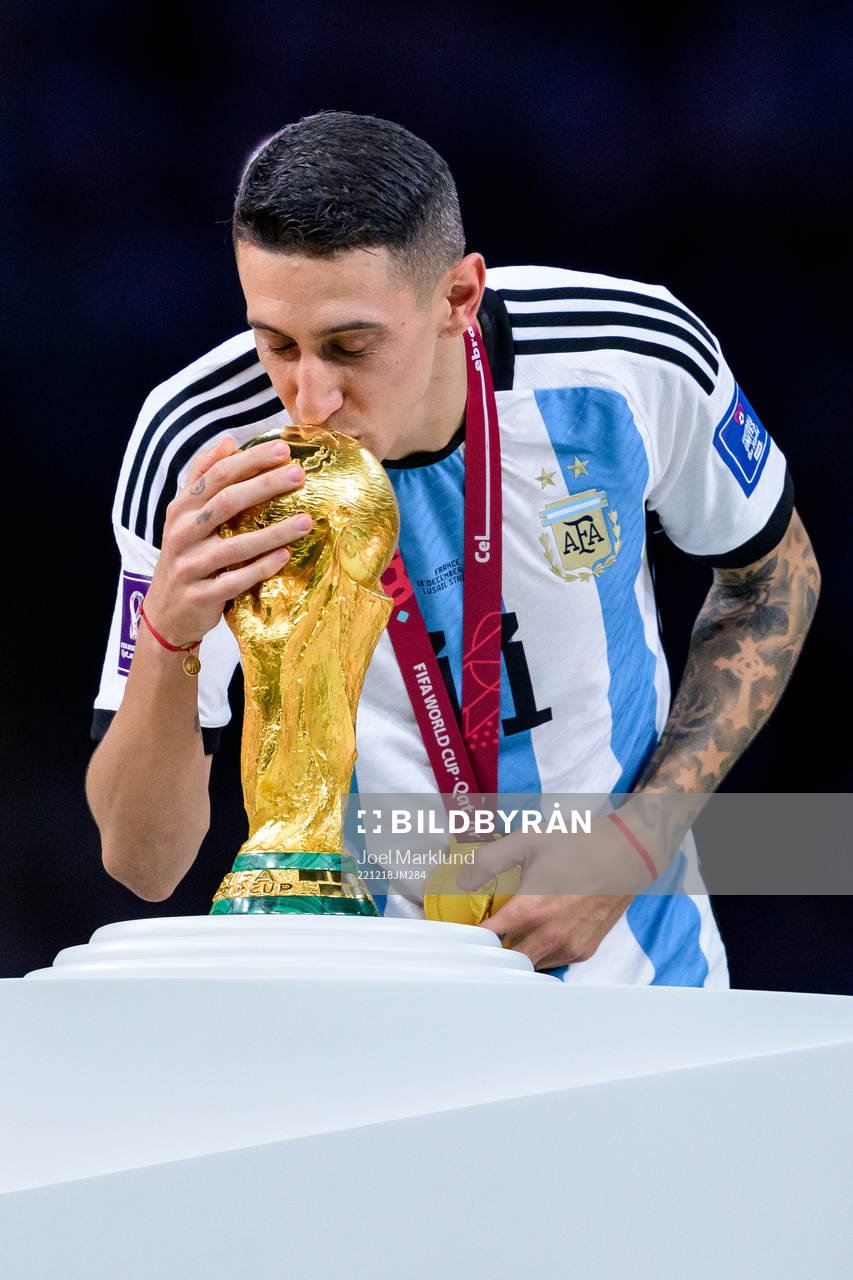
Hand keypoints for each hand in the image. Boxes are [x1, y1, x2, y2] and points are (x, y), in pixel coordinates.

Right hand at [142, 434, 310, 645]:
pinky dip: (262, 568)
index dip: (249, 461)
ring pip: (236, 544)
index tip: (283, 449)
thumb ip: (202, 477)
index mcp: (181, 509)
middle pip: (226, 502)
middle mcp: (182, 533)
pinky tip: (285, 556)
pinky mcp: (201, 595)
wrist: (166, 613)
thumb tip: (228, 441)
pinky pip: (236, 580)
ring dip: (274, 531)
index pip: (216, 476)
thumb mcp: (184, 516)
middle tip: (299, 474)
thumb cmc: (186, 557)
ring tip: (306, 521)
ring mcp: (190, 565)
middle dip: (265, 485)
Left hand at [455, 818, 654, 969]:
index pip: (486, 938)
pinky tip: (536, 931)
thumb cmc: (578, 844)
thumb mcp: (527, 841)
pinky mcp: (584, 950)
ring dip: (515, 951)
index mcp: (531, 910)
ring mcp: (569, 947)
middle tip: (483, 930)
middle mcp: (550, 935)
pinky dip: (539, 952)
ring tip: (509, 930)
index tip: (458, 930)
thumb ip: (489, 861)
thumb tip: (461, 881)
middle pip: (505, 958)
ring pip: (529, 963)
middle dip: (490, 948)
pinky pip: (551, 962)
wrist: (627, 853)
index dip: (467, 936)